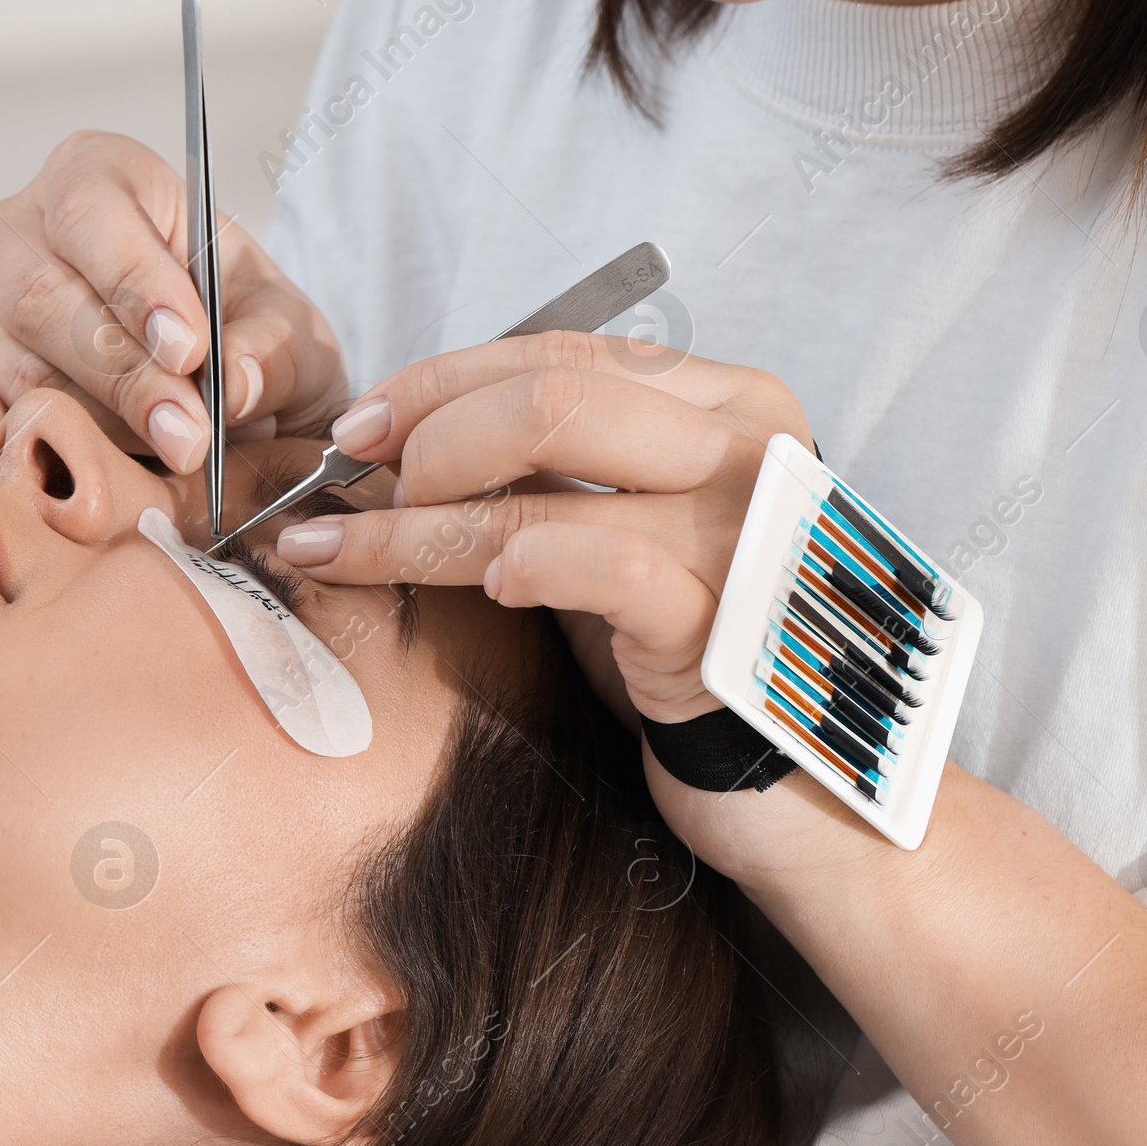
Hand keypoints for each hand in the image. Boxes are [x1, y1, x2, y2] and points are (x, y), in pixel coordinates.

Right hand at [0, 130, 348, 474]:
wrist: (211, 404)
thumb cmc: (244, 340)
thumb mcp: (291, 336)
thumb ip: (272, 350)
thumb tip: (233, 384)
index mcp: (99, 177)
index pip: (93, 210)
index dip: (135, 281)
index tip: (189, 349)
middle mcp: (15, 230)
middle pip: (39, 293)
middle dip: (119, 374)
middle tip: (187, 438)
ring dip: (78, 424)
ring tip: (154, 466)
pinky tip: (42, 465)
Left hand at [272, 332, 809, 726]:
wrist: (808, 791)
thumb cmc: (697, 651)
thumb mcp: (629, 532)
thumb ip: (557, 474)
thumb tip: (406, 441)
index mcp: (731, 406)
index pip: (562, 354)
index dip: (445, 379)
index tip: (363, 423)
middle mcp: (747, 454)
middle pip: (549, 397)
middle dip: (426, 432)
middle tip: (352, 480)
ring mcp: (742, 539)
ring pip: (545, 491)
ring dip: (414, 521)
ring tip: (337, 547)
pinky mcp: (726, 630)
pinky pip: (602, 568)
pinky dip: (522, 564)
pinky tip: (481, 590)